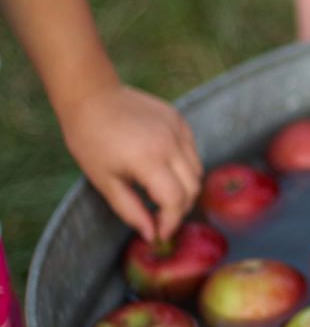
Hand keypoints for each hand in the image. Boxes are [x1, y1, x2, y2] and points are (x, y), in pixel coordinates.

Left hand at [57, 84, 201, 241]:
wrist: (93, 97)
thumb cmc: (91, 141)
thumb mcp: (105, 182)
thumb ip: (131, 210)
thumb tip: (151, 234)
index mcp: (149, 160)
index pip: (175, 200)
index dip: (171, 222)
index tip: (161, 234)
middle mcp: (171, 144)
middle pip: (193, 187)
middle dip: (180, 208)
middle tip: (162, 218)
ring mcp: (180, 129)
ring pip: (198, 170)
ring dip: (185, 188)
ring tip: (163, 194)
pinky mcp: (181, 120)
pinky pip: (192, 151)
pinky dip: (184, 167)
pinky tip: (164, 168)